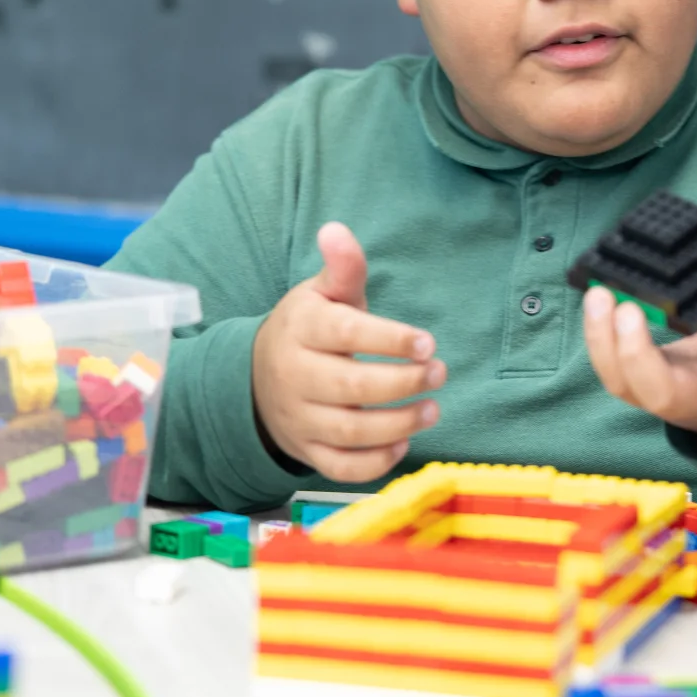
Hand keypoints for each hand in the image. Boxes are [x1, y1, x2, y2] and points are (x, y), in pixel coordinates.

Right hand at [251, 222, 444, 483]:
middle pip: (350, 386)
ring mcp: (299, 418)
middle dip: (401, 383)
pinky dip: (373, 464)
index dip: (388, 339)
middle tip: (439, 373)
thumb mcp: (322, 293)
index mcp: (302, 328)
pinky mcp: (306, 450)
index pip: (345, 333)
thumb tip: (337, 230)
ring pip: (349, 430)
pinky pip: (339, 466)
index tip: (427, 342)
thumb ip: (342, 268)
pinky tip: (403, 444)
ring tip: (433, 409)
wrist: (256, 378)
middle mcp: (295, 375)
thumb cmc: (309, 329)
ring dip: (397, 424)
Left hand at [582, 196, 696, 454]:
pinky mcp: (638, 389)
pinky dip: (599, 337)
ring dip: (603, 341)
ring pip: (624, 385)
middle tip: (627, 307)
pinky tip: (595, 300)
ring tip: (598, 294)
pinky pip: (611, 369)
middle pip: (660, 392)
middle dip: (635, 353)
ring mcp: (663, 398)